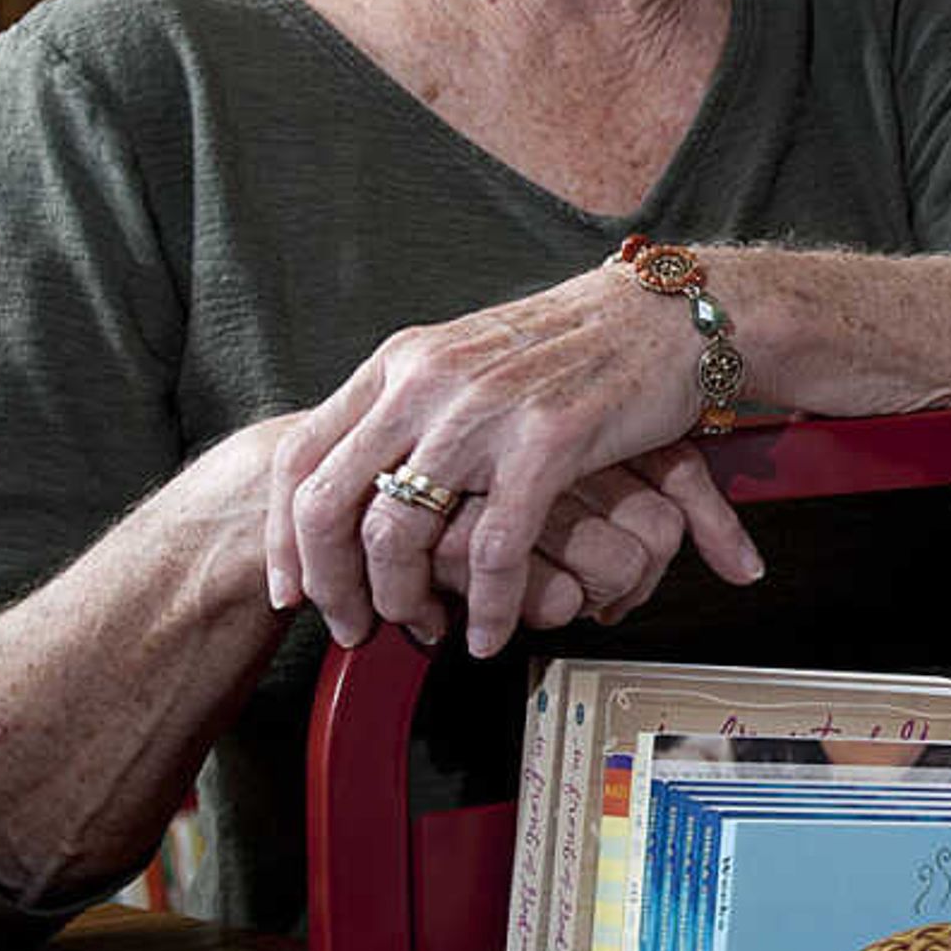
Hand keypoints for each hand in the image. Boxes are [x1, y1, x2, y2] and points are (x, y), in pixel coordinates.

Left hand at [265, 267, 764, 652]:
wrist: (665, 316)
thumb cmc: (575, 348)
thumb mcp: (468, 362)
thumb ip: (413, 411)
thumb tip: (365, 481)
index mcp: (400, 364)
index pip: (299, 456)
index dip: (285, 537)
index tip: (295, 589)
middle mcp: (426, 382)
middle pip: (330, 506)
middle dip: (333, 587)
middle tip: (352, 628)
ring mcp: (483, 412)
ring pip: (400, 534)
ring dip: (403, 602)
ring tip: (426, 631)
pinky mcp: (547, 443)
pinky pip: (496, 549)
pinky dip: (488, 607)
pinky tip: (493, 634)